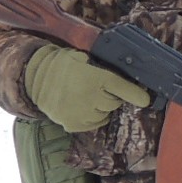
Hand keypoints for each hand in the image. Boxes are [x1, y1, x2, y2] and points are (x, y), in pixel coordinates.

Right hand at [24, 45, 149, 131]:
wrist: (35, 78)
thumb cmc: (64, 64)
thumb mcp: (85, 57)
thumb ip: (105, 67)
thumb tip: (128, 72)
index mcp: (97, 78)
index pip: (124, 89)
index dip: (137, 95)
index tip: (146, 100)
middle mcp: (92, 98)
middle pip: (115, 102)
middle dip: (111, 95)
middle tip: (96, 86)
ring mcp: (83, 114)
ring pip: (104, 114)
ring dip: (100, 107)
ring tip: (84, 95)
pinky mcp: (75, 125)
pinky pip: (93, 123)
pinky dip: (90, 116)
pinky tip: (78, 105)